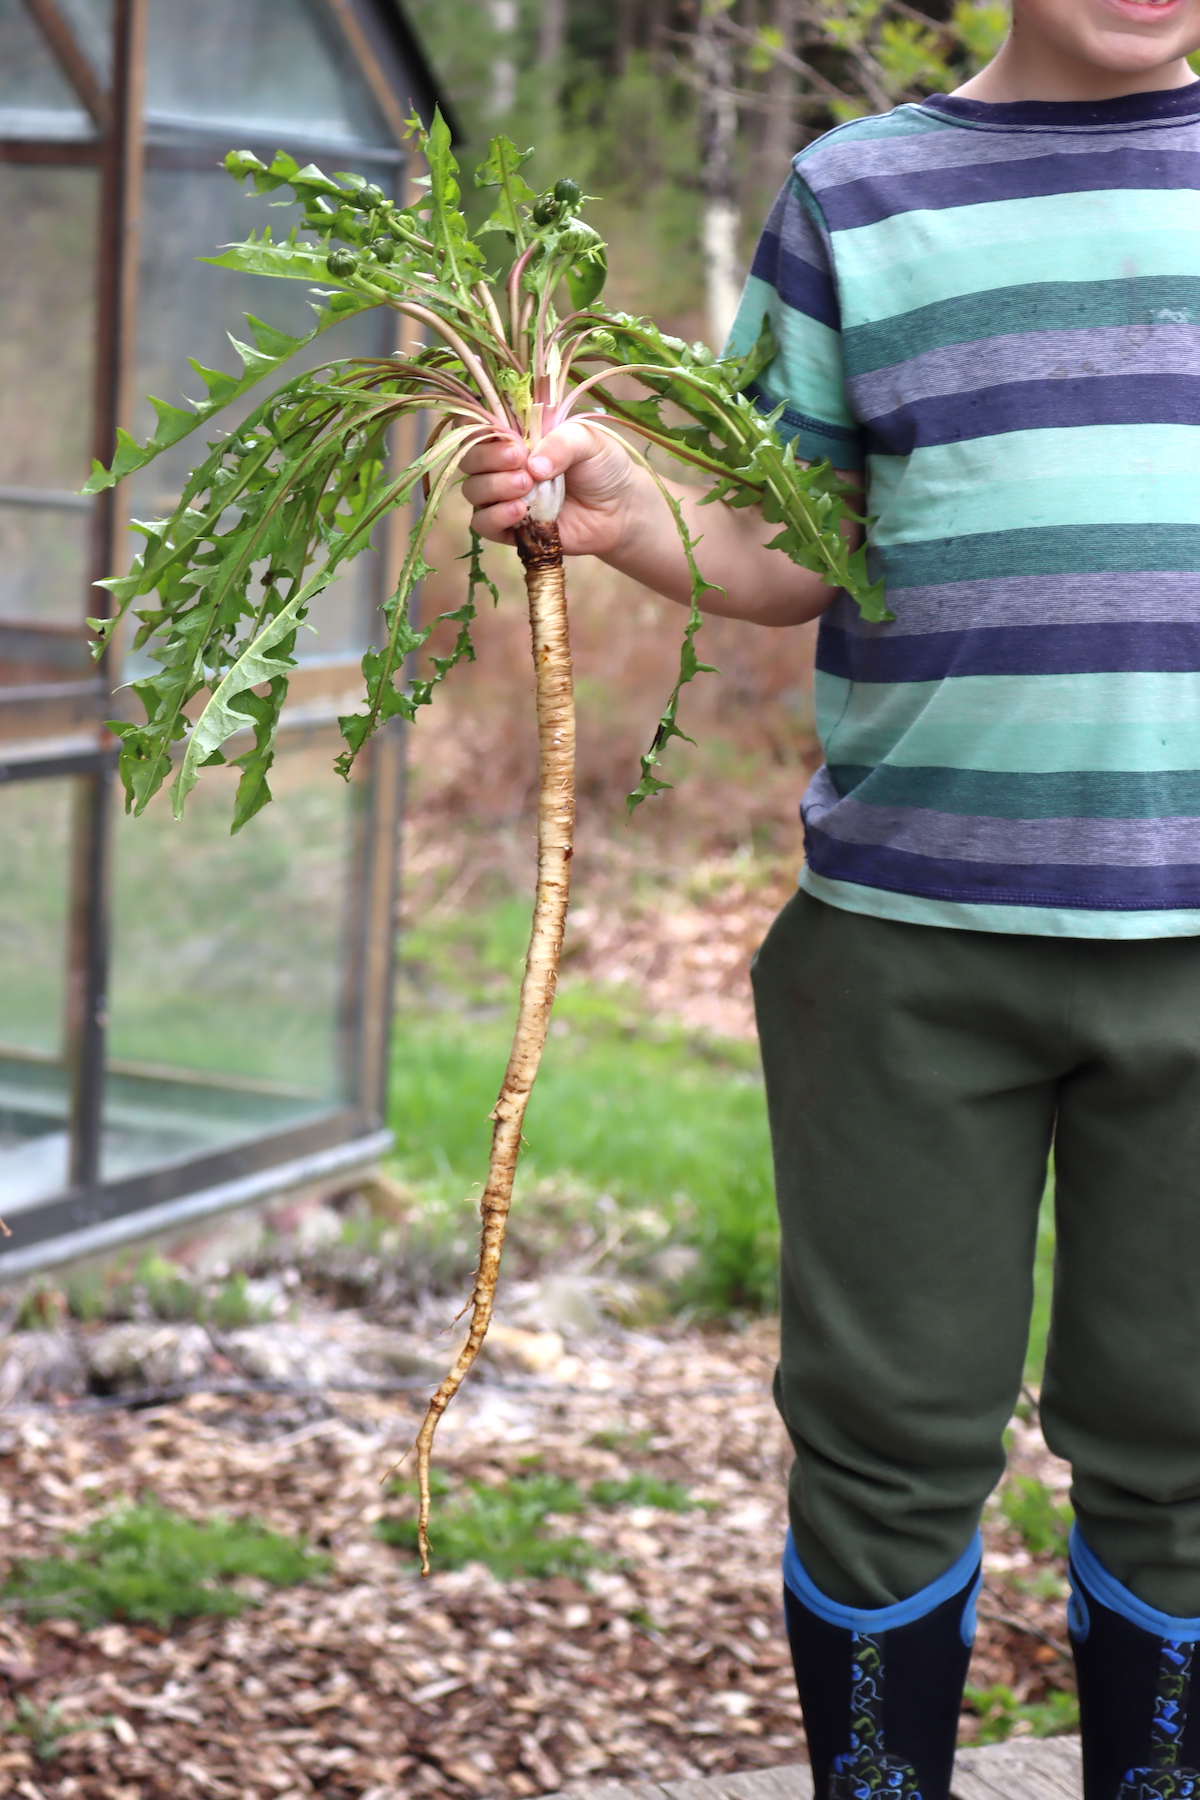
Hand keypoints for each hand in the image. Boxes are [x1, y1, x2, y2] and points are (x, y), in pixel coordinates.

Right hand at [460, 421, 641, 558]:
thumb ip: (562, 443)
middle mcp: (503, 465)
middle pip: (470, 459)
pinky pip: (483, 524)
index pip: (478, 425)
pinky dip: (495, 517)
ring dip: (494, 487)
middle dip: (488, 458)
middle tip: (520, 459)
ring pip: (473, 491)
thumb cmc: (602, 467)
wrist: (619, 510)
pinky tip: (519, 512)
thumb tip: (533, 466)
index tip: (504, 433)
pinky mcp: (509, 528)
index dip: (479, 427)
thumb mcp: (588, 441)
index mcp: (516, 435)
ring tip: (526, 486)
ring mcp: (504, 497)